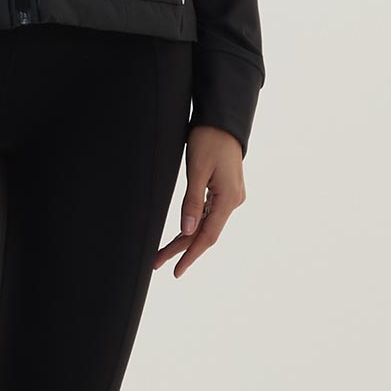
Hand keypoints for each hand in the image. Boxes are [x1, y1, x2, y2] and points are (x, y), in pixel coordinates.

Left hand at [156, 127, 245, 276]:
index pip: (208, 236)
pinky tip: (181, 234)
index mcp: (228, 198)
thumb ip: (192, 201)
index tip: (177, 271)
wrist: (223, 119)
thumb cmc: (208, 139)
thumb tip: (186, 231)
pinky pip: (209, 214)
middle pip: (205, 233)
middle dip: (181, 249)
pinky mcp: (225, 191)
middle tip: (157, 263)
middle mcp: (233, 200)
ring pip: (206, 224)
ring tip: (163, 253)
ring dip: (186, 238)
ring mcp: (230, 196)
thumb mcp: (197, 170)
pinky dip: (194, 224)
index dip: (191, 255)